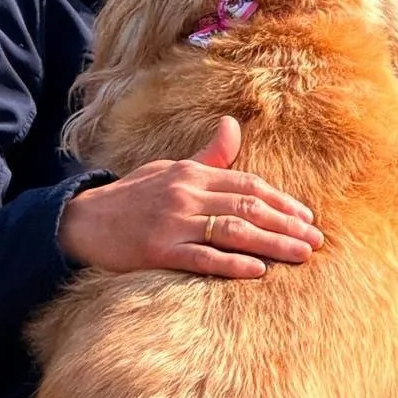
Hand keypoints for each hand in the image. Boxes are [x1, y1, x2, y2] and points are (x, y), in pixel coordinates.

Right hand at [57, 116, 322, 277]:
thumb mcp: (169, 169)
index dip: (281, 201)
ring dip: (272, 244)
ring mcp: (172, 223)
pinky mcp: (158, 251)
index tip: (307, 217)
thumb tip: (232, 127)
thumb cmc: (131, 196)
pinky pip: (202, 258)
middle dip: (287, 224)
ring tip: (301, 255)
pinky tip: (257, 270)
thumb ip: (207, 157)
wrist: (82, 221)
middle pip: (248, 208)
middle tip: (315, 240)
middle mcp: (186, 194)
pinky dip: (232, 264)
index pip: (247, 185)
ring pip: (233, 232)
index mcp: (191, 174)